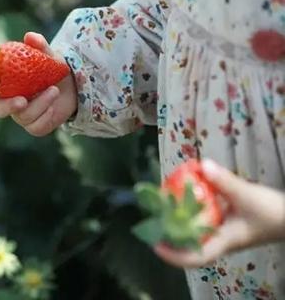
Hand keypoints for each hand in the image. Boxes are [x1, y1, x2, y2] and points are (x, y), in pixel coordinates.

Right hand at [0, 32, 77, 136]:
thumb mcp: (48, 56)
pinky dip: (49, 112)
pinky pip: (37, 124)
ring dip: (39, 103)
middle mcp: (7, 100)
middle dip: (7, 106)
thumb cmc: (52, 70)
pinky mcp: (34, 126)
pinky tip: (55, 102)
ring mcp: (19, 116)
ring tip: (53, 90)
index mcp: (3, 82)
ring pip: (22, 116)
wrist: (73, 88)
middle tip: (21, 100)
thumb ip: (39, 47)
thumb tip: (30, 37)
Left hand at [154, 159, 284, 267]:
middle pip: (189, 246)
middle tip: (152, 220)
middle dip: (169, 236)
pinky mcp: (226, 222)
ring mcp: (223, 232)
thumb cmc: (273, 212)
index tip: (156, 245)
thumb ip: (225, 181)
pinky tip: (184, 195)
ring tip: (161, 207)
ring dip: (178, 222)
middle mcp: (220, 239)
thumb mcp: (247, 195)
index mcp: (224, 241)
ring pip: (195, 232)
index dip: (174, 255)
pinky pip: (203, 220)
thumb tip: (203, 165)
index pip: (196, 257)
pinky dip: (192, 210)